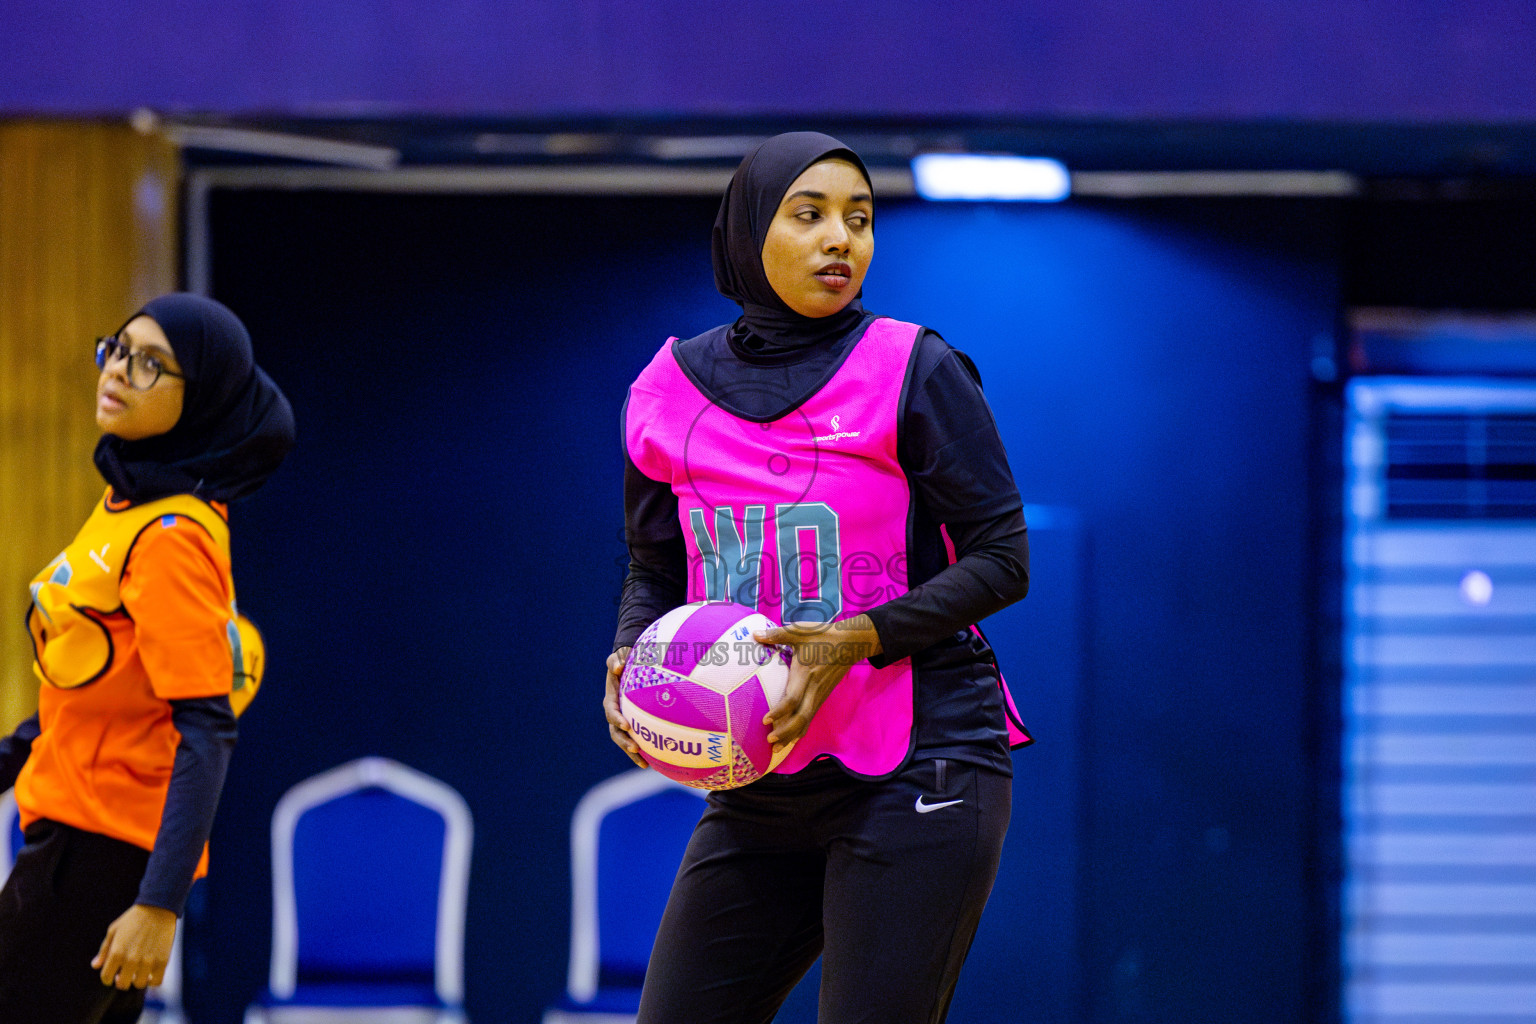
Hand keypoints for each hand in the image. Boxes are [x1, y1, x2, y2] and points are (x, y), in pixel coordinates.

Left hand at [93, 903, 176, 989]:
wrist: (158, 907)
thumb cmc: (133, 918)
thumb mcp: (113, 930)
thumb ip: (104, 950)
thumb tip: (95, 966)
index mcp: (116, 953)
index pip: (106, 977)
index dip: (107, 978)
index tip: (111, 974)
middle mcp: (131, 960)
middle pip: (122, 984)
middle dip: (121, 981)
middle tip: (124, 974)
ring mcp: (148, 961)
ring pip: (139, 984)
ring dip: (136, 980)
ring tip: (138, 972)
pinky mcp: (163, 961)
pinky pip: (156, 982)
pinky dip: (152, 980)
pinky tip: (150, 973)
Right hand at [604, 646, 647, 767]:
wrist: (627, 667)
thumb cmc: (623, 662)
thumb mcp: (618, 658)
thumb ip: (615, 660)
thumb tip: (618, 666)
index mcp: (611, 700)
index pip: (611, 712)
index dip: (617, 719)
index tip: (626, 725)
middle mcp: (616, 714)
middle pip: (616, 732)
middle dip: (624, 742)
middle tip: (636, 748)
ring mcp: (624, 721)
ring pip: (625, 740)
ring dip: (633, 753)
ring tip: (644, 764)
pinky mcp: (634, 726)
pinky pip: (638, 739)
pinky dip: (644, 751)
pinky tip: (656, 762)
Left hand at [754, 615, 881, 749]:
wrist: (851, 643)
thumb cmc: (823, 636)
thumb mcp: (800, 631)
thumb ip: (777, 634)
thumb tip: (755, 634)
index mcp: (806, 674)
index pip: (792, 699)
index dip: (779, 711)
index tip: (765, 720)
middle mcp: (814, 689)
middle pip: (801, 717)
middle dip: (786, 732)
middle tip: (769, 741)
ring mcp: (820, 695)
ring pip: (807, 720)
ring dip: (792, 735)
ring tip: (776, 747)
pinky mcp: (823, 696)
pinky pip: (811, 717)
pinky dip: (801, 729)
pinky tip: (791, 738)